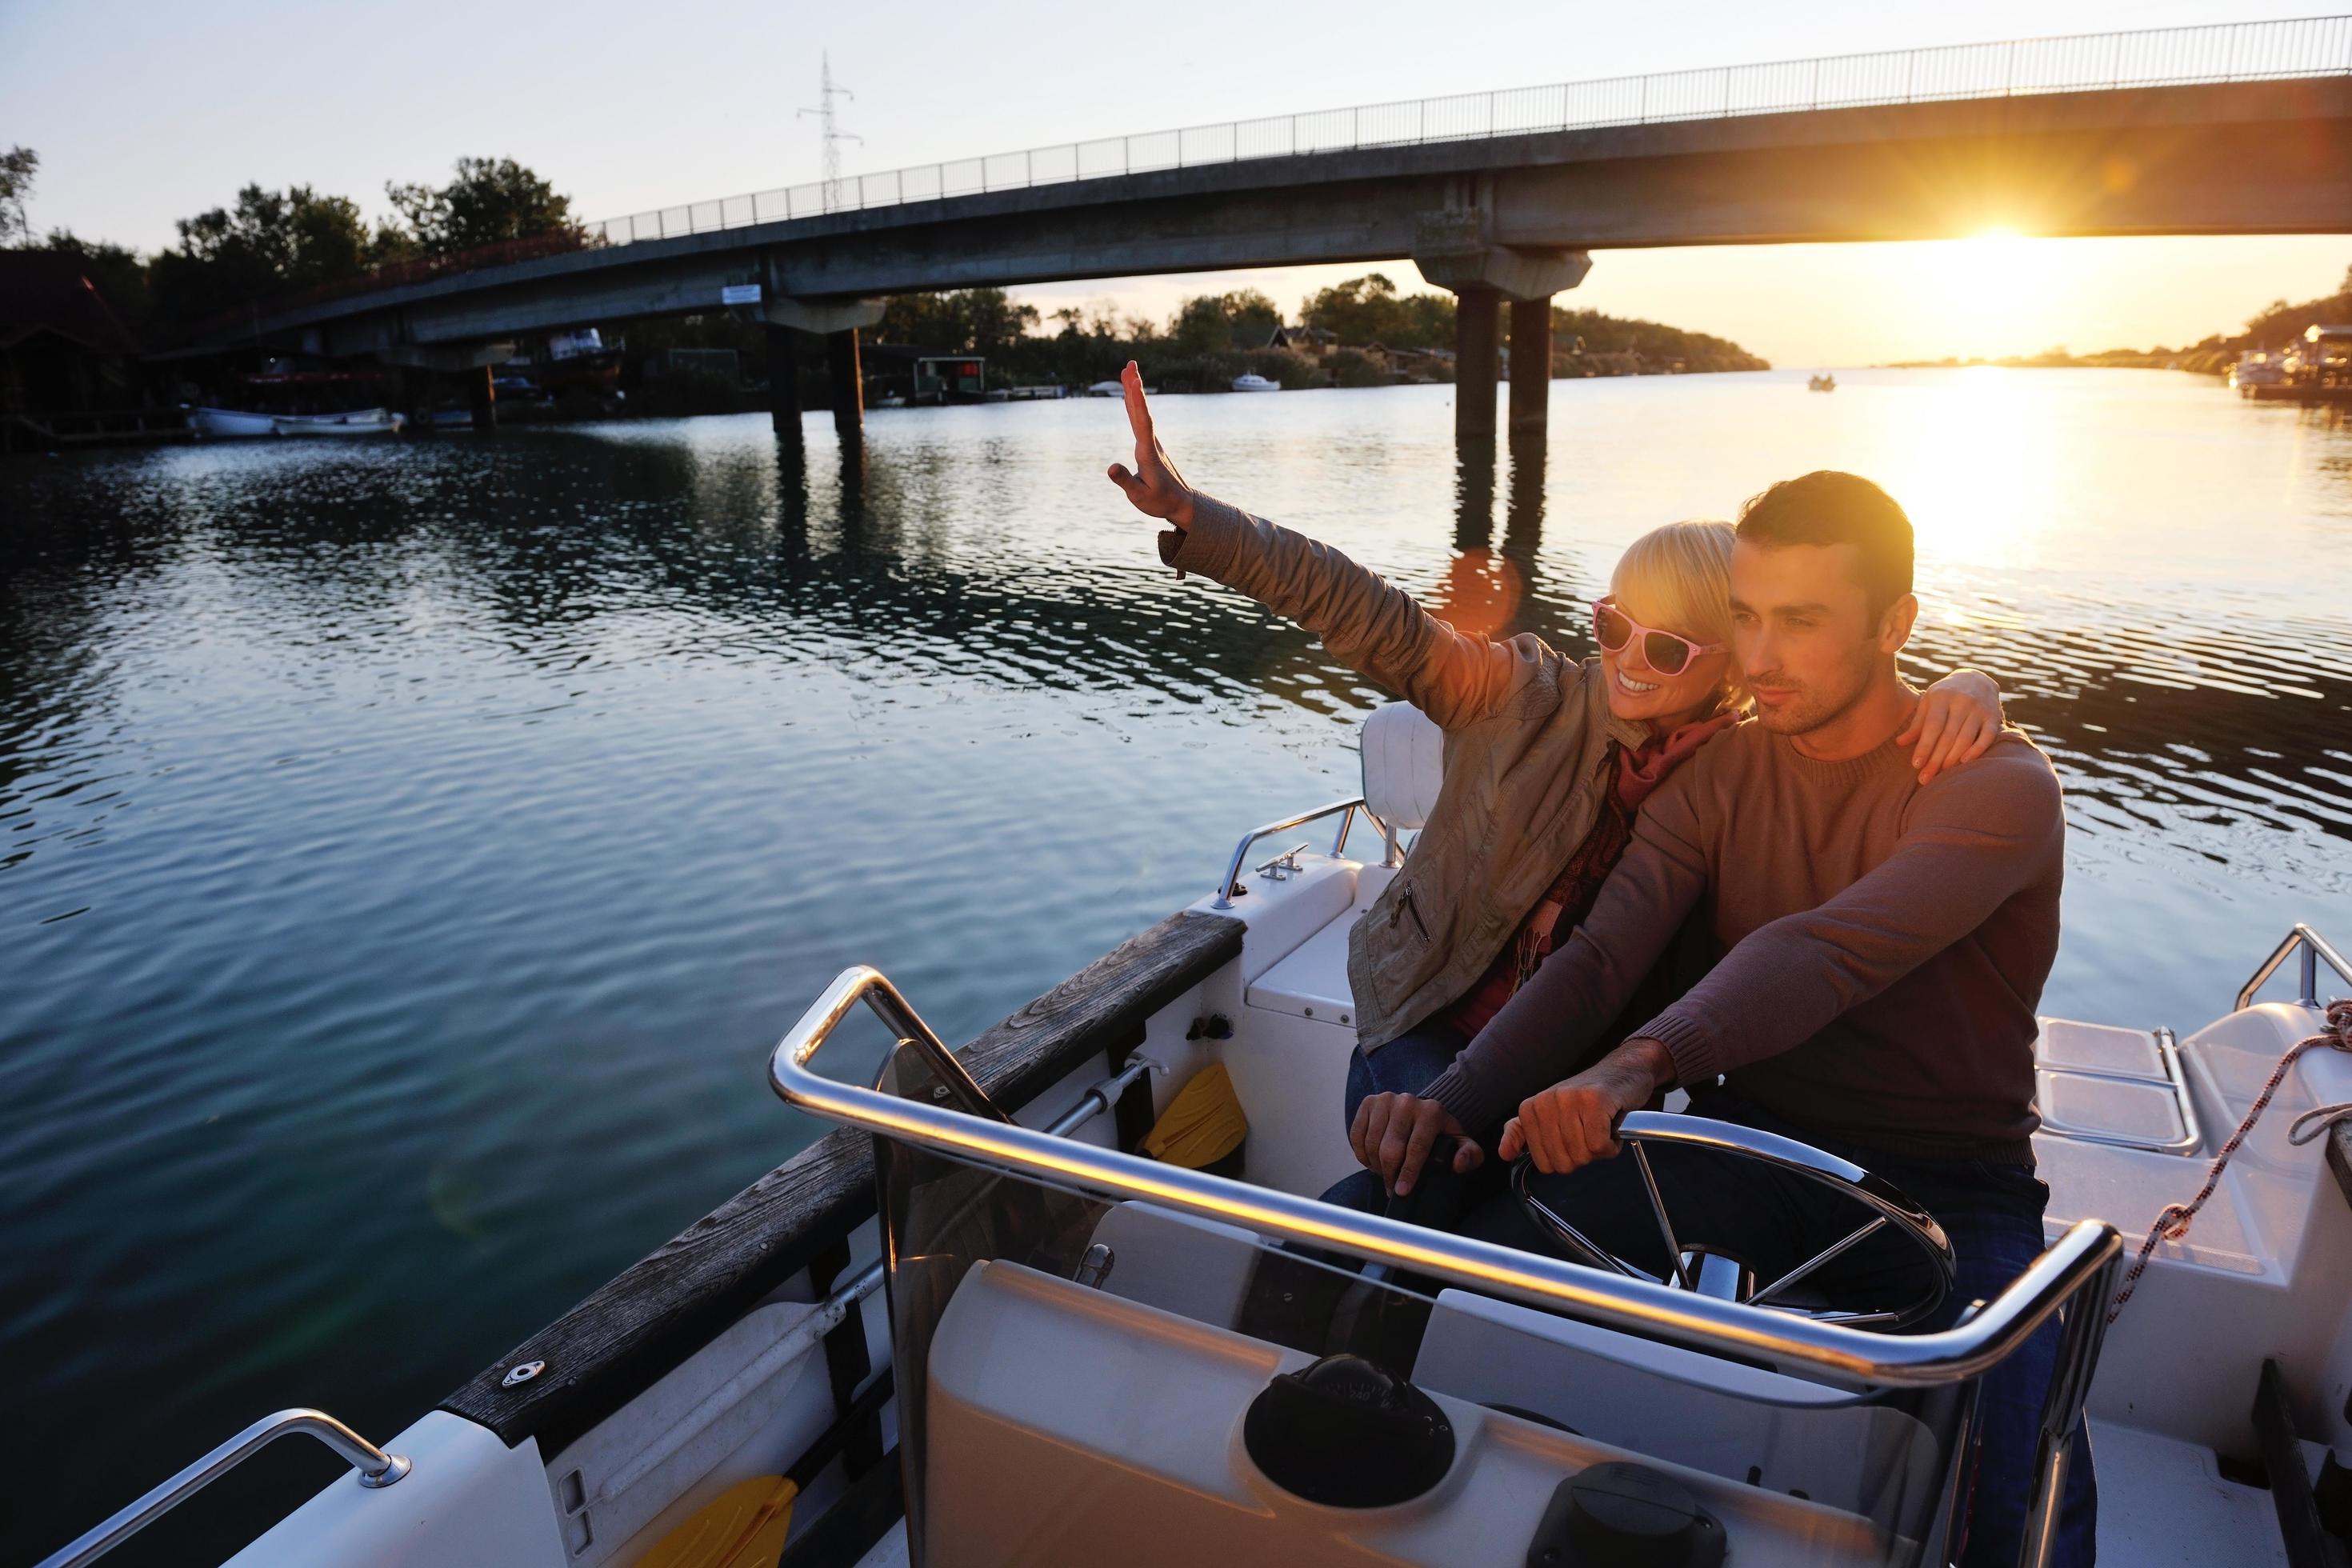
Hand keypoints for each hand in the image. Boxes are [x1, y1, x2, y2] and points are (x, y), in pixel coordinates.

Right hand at [1105, 361, 1195, 528]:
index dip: (1137, 402)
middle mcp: (1152, 444)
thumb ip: (1125, 481)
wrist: (1181, 504)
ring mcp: (1152, 443)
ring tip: (1128, 371)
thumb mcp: (1139, 497)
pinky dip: (1134, 405)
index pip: (1142, 423)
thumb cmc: (1160, 502)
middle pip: (1142, 411)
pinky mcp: (1150, 446)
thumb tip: (1110, 467)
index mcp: (1148, 454)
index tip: (1134, 382)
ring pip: (1141, 412)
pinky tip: (1129, 397)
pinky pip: (1140, 419)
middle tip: (1130, 364)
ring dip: (1134, 391)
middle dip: (1135, 387)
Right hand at [1349, 1092, 1484, 1196]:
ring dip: (1376, 1165)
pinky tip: (1373, 1159)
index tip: (1402, 1191)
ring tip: (1385, 1172)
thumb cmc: (1440, 1133)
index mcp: (1432, 1111)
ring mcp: (1385, 1100)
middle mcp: (1407, 1101)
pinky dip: (1362, 1154)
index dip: (1408, 1174)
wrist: (1421, 1111)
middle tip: (1392, 1186)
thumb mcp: (1460, 1144)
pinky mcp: (1369, 1103)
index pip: (1416, 1148)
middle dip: (1390, 1174)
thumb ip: (1470, 1156)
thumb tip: (1458, 1164)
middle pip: (1390, 1149)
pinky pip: (1357, 1136)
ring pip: (1372, 1144)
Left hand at [1498, 1039, 1670, 1174]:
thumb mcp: (1550, 1113)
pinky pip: (1600, 1146)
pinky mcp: (1595, 1101)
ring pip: (1583, 1155)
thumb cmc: (1587, 1097)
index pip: (1543, 1162)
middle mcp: (1545, 1102)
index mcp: (1530, 1109)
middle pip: (1563, 1163)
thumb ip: (1524, 1131)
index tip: (1574, 1139)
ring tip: (1601, 1127)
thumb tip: (1504, 1154)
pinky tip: (1611, 1128)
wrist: (1622, 1070)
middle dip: (1583, 1156)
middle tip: (1591, 1133)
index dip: (1565, 1158)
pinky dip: (1611, 1146)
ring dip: (1599, 1149)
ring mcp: (1569, 1100)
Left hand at [1900, 668, 2002, 784]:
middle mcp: (1962, 701)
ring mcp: (1980, 709)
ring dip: (1953, 758)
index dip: (1924, 746)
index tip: (1916, 765)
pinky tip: (1964, 762)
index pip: (1932, 726)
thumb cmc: (1945, 695)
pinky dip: (1977, 750)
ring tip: (1941, 774)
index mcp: (1942, 696)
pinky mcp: (1994, 716)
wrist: (1976, 678)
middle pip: (1948, 736)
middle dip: (1936, 759)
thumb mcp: (1928, 703)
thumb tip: (1899, 743)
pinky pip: (1987, 736)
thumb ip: (1917, 723)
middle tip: (1925, 779)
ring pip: (1966, 738)